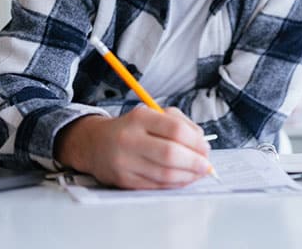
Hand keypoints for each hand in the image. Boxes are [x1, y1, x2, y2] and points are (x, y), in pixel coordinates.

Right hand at [54, 106, 211, 188]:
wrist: (96, 143)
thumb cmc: (132, 128)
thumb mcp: (154, 115)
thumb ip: (180, 124)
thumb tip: (202, 142)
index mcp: (140, 118)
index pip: (175, 130)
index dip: (196, 142)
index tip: (206, 148)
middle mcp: (129, 139)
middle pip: (170, 154)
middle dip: (194, 162)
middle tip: (206, 165)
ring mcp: (124, 162)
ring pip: (164, 174)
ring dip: (188, 176)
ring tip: (198, 173)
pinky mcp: (124, 180)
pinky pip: (156, 186)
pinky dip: (175, 184)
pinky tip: (183, 179)